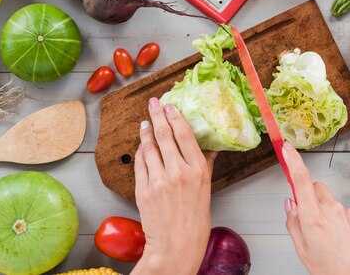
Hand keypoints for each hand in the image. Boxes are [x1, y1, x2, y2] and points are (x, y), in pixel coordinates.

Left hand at [132, 98, 215, 274]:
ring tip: (145, 123)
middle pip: (164, 135)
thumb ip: (205, 164)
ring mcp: (159, 180)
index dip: (175, 117)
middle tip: (153, 103)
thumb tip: (209, 146)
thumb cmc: (195, 219)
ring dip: (146, 132)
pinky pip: (140, 164)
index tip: (170, 106)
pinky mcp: (144, 190)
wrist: (176, 245)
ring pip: (149, 147)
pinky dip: (140, 152)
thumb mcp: (206, 189)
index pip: (184, 135)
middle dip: (157, 115)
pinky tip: (141, 145)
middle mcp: (179, 172)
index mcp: (198, 170)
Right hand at [282, 142, 349, 274]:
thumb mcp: (303, 252)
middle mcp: (332, 210)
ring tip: (327, 239)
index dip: (293, 160)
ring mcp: (348, 212)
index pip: (301, 179)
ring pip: (329, 201)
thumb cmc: (335, 272)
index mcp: (314, 218)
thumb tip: (290, 205)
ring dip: (324, 212)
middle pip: (315, 188)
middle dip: (308, 197)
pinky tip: (340, 240)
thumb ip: (293, 224)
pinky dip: (337, 220)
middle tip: (306, 219)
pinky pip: (342, 211)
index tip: (286, 147)